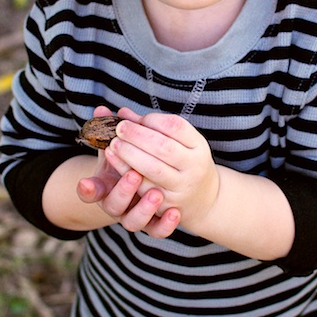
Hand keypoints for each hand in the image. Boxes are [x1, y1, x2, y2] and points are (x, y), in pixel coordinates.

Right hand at [76, 107, 180, 237]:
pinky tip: (175, 212)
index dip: (88, 189)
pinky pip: (158, 230)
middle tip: (134, 174)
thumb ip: (111, 130)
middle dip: (124, 189)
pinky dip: (166, 224)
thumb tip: (102, 109)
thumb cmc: (133, 161)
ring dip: (144, 207)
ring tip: (156, 192)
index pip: (90, 192)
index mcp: (104, 186)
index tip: (87, 182)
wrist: (154, 188)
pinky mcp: (154, 225)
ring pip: (134, 222)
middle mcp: (117, 205)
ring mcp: (134, 217)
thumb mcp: (120, 147)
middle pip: (114, 205)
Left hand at [104, 108, 219, 230]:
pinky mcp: (168, 203)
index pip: (176, 126)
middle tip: (119, 128)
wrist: (203, 198)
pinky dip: (126, 171)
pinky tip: (114, 160)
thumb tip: (123, 113)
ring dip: (129, 154)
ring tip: (113, 143)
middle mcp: (194, 166)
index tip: (136, 118)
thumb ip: (152, 126)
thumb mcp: (179, 142)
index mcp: (198, 145)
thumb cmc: (185, 161)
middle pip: (164, 147)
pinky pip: (144, 186)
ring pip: (153, 169)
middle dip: (137, 135)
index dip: (153, 120)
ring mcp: (182, 186)